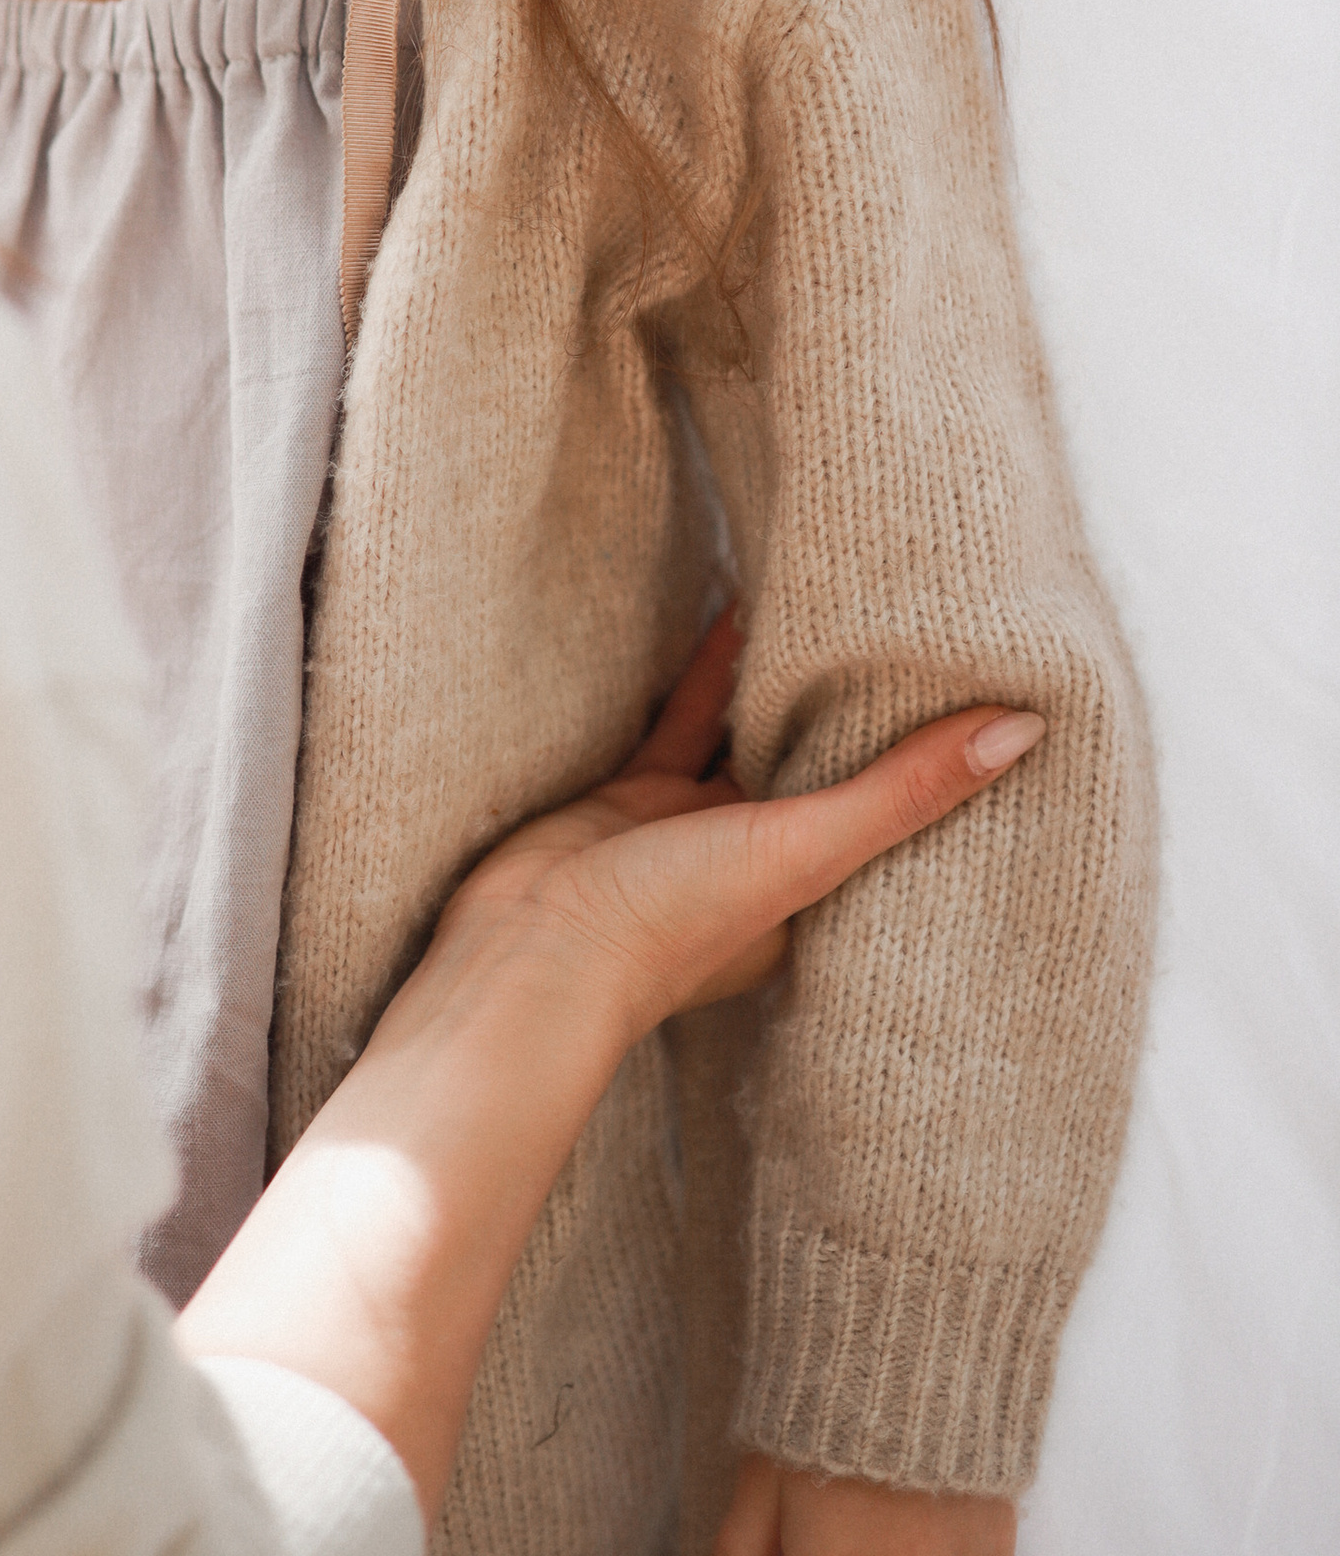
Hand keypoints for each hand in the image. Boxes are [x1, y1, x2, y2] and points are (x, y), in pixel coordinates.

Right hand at [185, 623, 1047, 1525]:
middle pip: (832, 770)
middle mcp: (766, 861)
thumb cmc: (669, 927)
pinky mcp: (634, 796)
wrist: (527, 952)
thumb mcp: (806, 851)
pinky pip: (685, 718)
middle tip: (922, 625)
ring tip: (836, 603)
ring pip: (758, 737)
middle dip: (866, 709)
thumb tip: (1028, 727)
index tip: (987, 687)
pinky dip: (708, 669)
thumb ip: (906, 789)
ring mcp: (697, 829)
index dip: (937, 756)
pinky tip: (732, 606)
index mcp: (819, 894)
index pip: (898, 814)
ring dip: (788, 681)